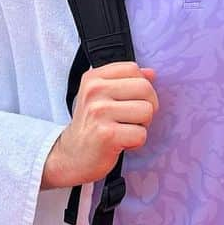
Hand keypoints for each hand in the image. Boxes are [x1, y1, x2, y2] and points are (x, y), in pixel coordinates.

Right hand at [42, 62, 157, 188]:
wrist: (72, 156)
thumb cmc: (92, 125)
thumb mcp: (101, 97)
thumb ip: (126, 81)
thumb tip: (151, 73)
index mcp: (93, 78)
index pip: (132, 68)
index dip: (140, 86)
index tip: (130, 101)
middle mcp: (94, 91)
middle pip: (145, 88)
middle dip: (147, 106)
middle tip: (131, 119)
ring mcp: (99, 112)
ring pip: (147, 111)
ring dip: (142, 126)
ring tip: (124, 130)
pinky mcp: (107, 134)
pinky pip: (141, 134)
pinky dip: (136, 143)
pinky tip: (120, 143)